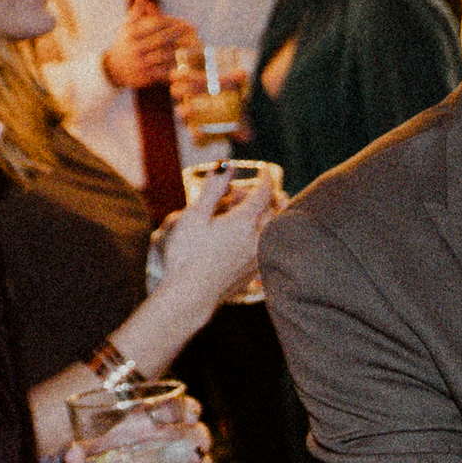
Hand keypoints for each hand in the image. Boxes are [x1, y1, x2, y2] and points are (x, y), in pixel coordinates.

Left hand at [65, 399, 212, 462]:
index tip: (190, 415)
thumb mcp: (90, 447)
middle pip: (196, 433)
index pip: (176, 406)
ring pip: (199, 461)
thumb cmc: (99, 449)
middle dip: (201, 442)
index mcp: (150, 420)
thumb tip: (72, 457)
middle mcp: (168, 439)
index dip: (188, 408)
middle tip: (196, 454)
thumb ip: (81, 449)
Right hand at [104, 2, 196, 91]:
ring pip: (164, 56)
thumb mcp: (127, 26)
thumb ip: (137, 11)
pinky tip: (187, 64)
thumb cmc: (125, 43)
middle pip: (162, 39)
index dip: (172, 23)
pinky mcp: (144, 77)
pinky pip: (163, 72)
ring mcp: (139, 63)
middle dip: (179, 36)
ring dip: (180, 52)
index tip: (186, 23)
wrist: (113, 69)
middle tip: (195, 34)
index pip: (155, 24)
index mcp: (131, 33)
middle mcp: (134, 47)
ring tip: (194, 48)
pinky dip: (175, 68)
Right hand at [154, 161, 277, 309]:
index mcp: (244, 222)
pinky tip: (248, 238)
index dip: (265, 178)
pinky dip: (263, 236)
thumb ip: (214, 189)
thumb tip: (227, 166)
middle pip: (274, 211)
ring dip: (266, 217)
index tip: (263, 170)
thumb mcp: (195, 216)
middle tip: (246, 193)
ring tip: (248, 214)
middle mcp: (257, 239)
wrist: (190, 296)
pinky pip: (267, 249)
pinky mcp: (254, 274)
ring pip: (273, 231)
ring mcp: (258, 258)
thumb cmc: (186, 255)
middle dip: (265, 197)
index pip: (264, 193)